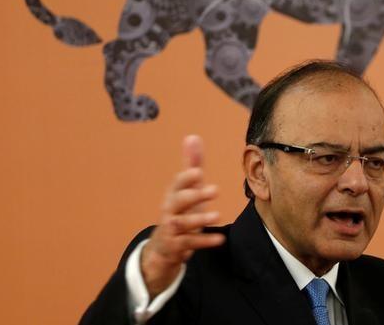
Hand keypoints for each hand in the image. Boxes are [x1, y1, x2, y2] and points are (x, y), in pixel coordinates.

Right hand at [140, 135, 224, 297]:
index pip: (177, 183)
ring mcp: (171, 229)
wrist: (163, 247)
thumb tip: (192, 136)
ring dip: (200, 219)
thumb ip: (192, 165)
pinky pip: (189, 243)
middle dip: (194, 195)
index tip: (199, 172)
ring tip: (218, 216)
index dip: (187, 178)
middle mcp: (169, 210)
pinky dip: (204, 241)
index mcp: (173, 194)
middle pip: (177, 201)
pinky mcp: (177, 246)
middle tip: (215, 190)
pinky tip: (220, 238)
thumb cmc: (179, 212)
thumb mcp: (186, 189)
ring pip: (182, 223)